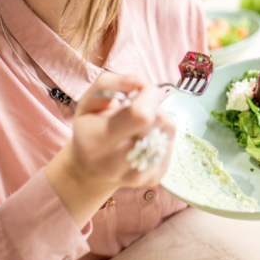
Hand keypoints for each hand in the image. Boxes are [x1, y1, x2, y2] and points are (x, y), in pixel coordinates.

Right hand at [46, 73, 174, 227]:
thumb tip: (140, 82)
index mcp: (97, 142)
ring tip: (139, 123)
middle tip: (137, 106)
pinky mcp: (154, 178)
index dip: (148, 94)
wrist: (90, 169)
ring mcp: (138, 175)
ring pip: (168, 129)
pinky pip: (171, 142)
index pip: (140, 114)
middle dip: (152, 104)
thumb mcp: (88, 101)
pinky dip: (162, 133)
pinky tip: (145, 136)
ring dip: (158, 117)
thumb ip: (110, 83)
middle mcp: (116, 164)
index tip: (140, 89)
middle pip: (158, 120)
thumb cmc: (90, 128)